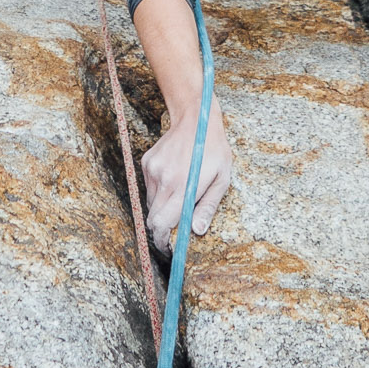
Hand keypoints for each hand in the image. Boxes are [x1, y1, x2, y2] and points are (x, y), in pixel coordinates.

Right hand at [141, 100, 230, 252]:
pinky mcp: (147, 163)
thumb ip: (208, 207)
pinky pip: (149, 187)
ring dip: (161, 209)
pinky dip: (159, 191)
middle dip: (161, 230)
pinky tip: (173, 179)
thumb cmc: (214, 150)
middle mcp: (164, 180)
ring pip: (150, 203)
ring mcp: (153, 170)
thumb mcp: (221, 179)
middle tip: (173, 232)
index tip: (169, 248)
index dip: (163, 241)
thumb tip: (196, 231)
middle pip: (153, 219)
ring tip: (178, 198)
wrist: (195, 118)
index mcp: (183, 187)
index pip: (162, 224)